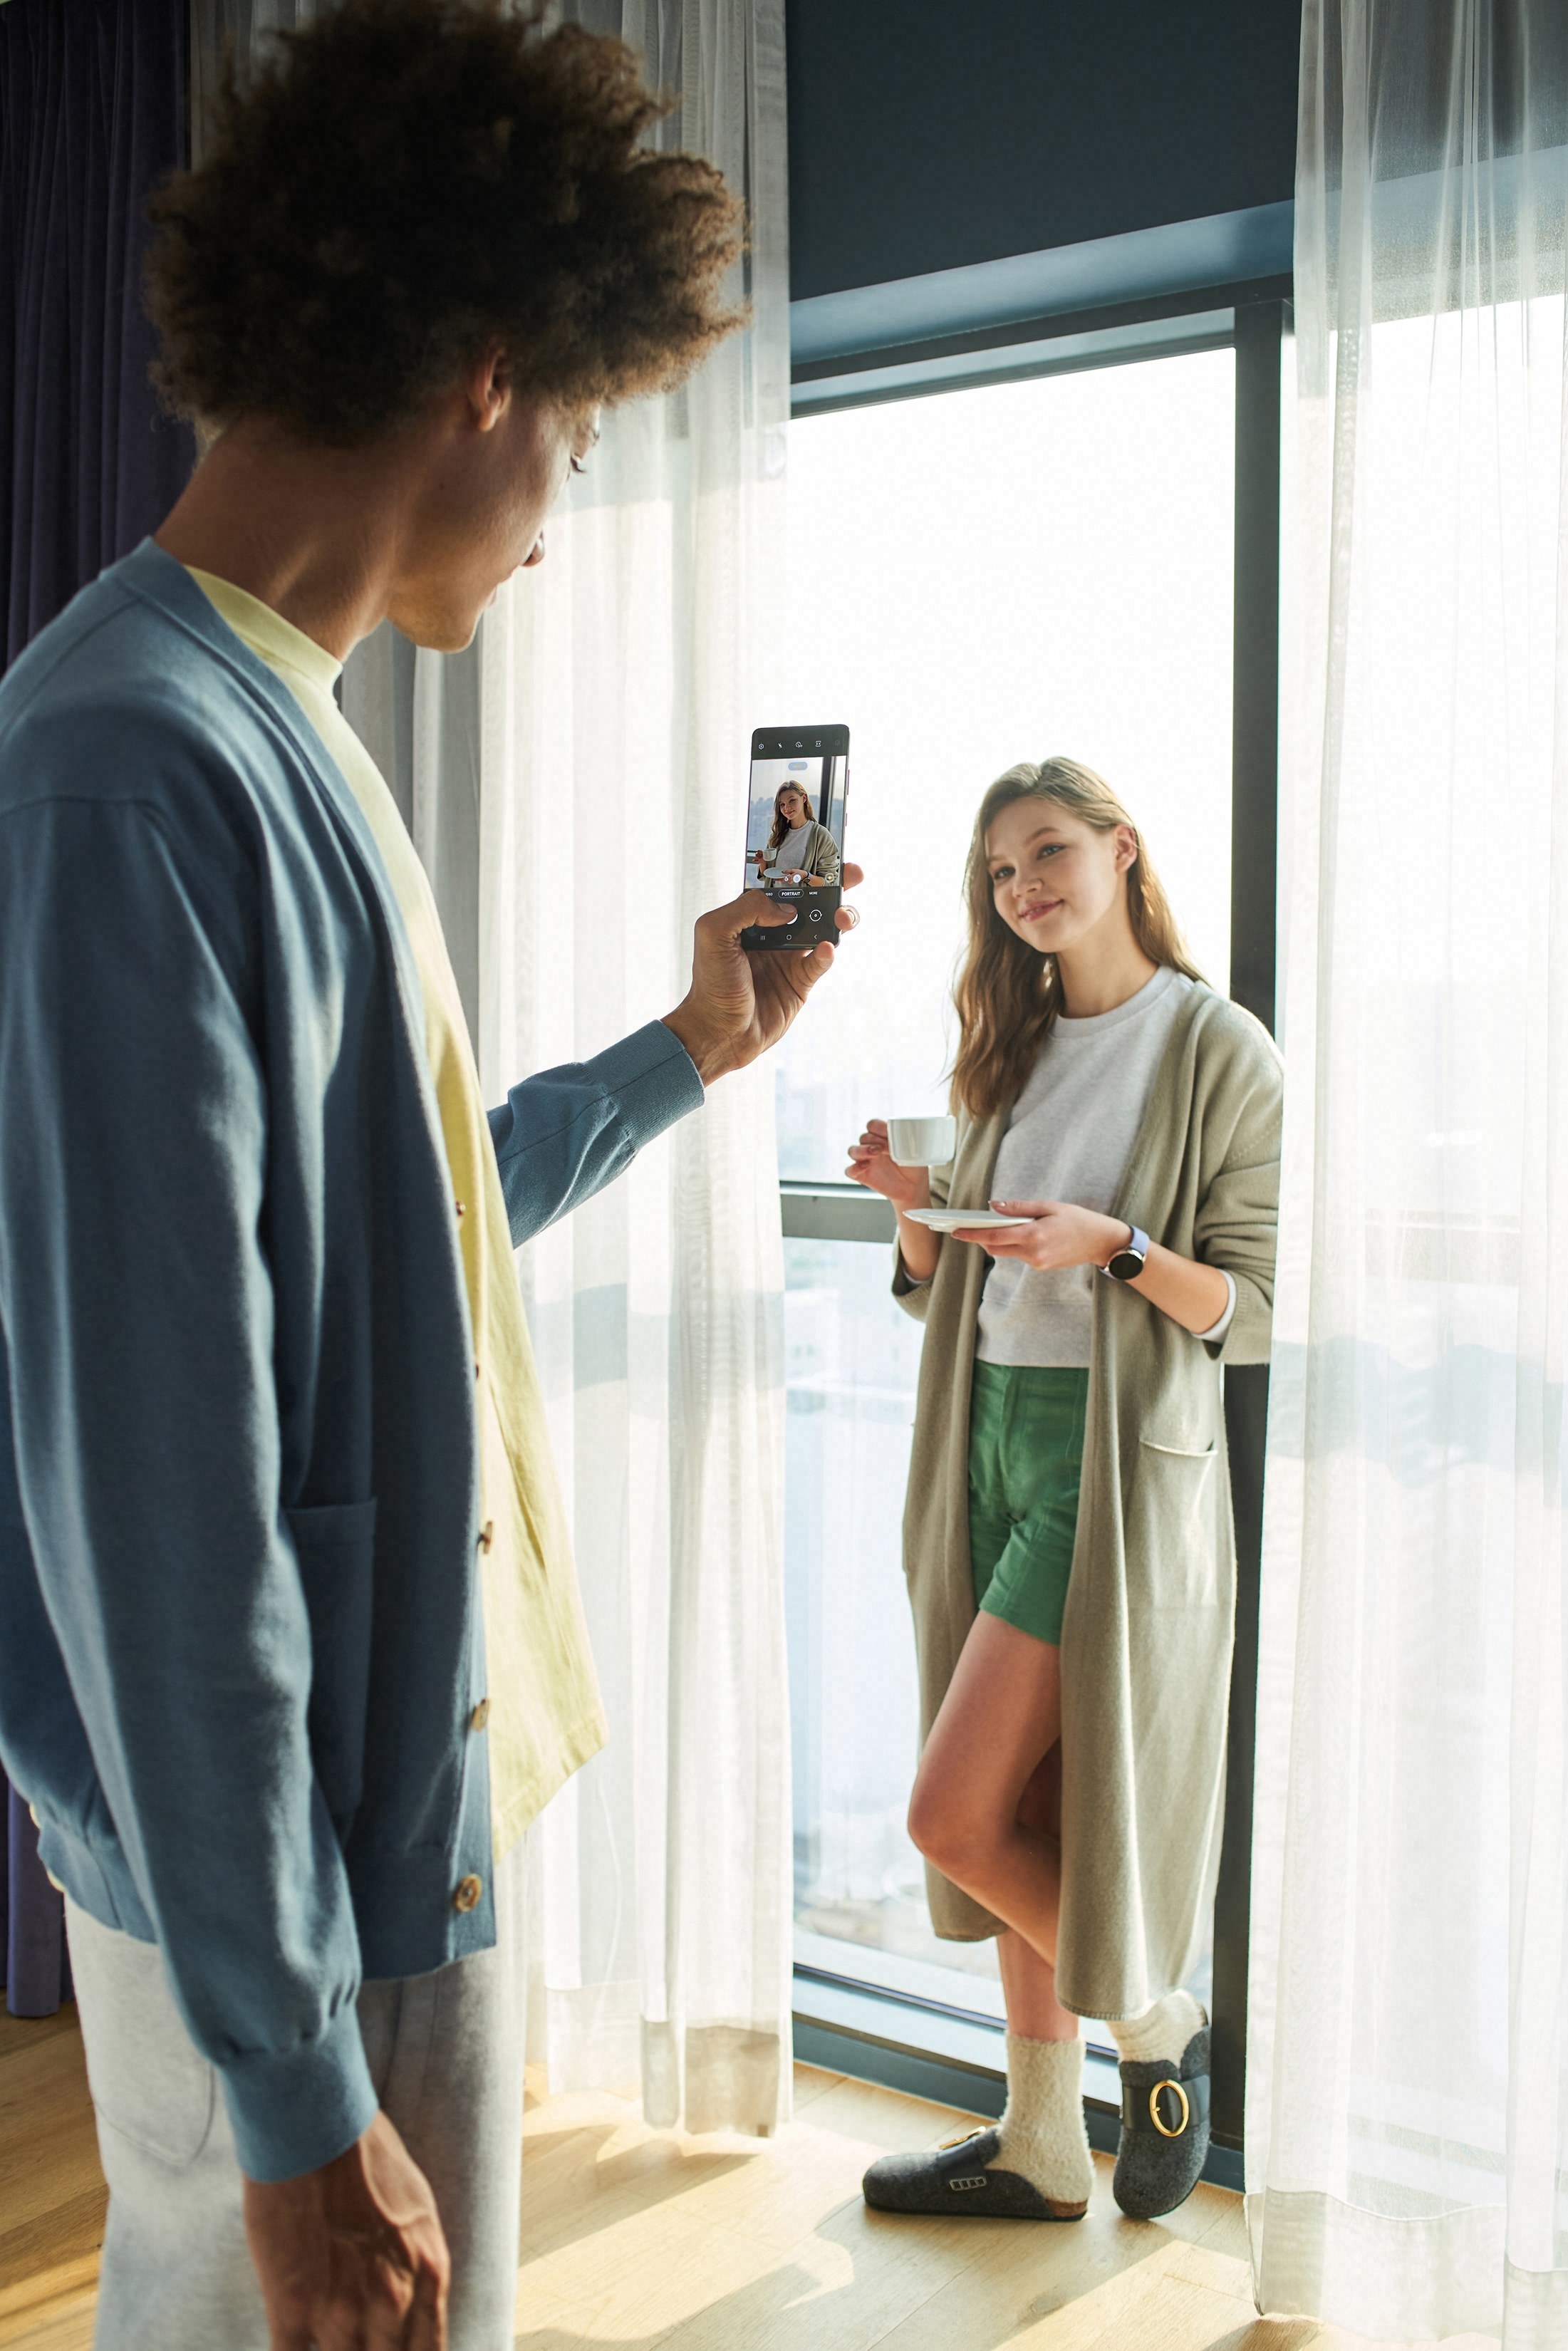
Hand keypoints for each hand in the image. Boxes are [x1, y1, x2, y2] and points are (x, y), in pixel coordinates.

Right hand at [242, 2110, 448, 2349]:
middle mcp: (392, 2300)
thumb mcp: (414, 2209)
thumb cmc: (364, 2153)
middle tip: (349, 2342)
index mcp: (428, 2273)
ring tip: (320, 2338)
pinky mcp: (292, 2309)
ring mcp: (341, 2310)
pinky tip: (290, 2345)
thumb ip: (414, 2261)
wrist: (314, 2125)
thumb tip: (407, 2300)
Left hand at [661, 867, 861, 1085]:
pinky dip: (826, 953)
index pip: (781, 884)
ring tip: (843, 918)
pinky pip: (820, 962)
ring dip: (837, 918)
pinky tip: (824, 949)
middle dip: (833, 886)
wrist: (718, 1032)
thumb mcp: (713, 932)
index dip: (802, 869)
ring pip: (822, 928)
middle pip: (809, 902)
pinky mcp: (801, 983)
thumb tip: (786, 908)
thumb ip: (747, 908)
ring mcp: (788, 957)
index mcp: (750, 916)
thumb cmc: (710, 984)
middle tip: (852, 875)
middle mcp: (772, 932)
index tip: (825, 855)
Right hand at [845, 1119, 931, 1213]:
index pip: (873, 1125)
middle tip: (888, 1148)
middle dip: (875, 1140)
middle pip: (864, 1137)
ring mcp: (865, 1161)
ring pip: (852, 1150)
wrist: (913, 1187)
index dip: (878, 1127)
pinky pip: (849, 1170)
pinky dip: (854, 1167)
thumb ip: (907, 1140)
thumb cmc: (914, 1166)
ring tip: (876, 1152)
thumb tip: (908, 1131)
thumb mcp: (915, 1150)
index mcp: (882, 1137)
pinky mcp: (862, 1175)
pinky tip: (866, 1166)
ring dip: (862, 1150)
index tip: (889, 1134)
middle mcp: (871, 1147)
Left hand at [950, 1199, 1126, 1269]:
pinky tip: (1015, 1233)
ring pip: (1006, 1252)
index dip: (972, 1234)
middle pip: (996, 1247)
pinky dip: (1013, 1244)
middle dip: (980, 1238)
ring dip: (997, 1241)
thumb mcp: (1050, 1206)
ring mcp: (1037, 1263)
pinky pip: (1019, 1255)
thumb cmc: (1078, 1220)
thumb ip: (1020, 1207)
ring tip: (990, 1226)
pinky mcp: (1041, 1266)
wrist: (1101, 1242)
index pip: (994, 1237)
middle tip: (966, 1227)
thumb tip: (994, 1205)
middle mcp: (1033, 1253)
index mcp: (1034, 1235)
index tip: (955, 1231)